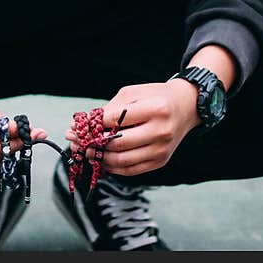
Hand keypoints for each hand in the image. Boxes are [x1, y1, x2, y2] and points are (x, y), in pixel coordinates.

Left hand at [65, 79, 199, 176]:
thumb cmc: (156, 97)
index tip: (76, 126)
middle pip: (118, 143)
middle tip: (75, 141)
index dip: (93, 124)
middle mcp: (161, 131)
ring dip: (99, 158)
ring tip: (86, 151)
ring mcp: (162, 149)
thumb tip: (85, 125)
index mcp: (155, 109)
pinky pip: (131, 169)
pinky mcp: (160, 161)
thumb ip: (111, 109)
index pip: (116, 119)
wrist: (186, 107)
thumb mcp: (133, 93)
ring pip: (123, 160)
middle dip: (92, 144)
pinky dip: (113, 167)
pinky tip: (101, 159)